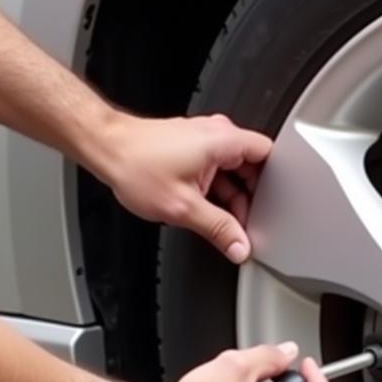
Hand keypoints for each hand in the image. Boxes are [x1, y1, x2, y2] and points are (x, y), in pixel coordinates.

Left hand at [99, 112, 272, 263]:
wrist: (104, 148)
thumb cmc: (135, 165)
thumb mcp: (184, 208)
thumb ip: (218, 230)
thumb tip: (239, 247)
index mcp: (224, 140)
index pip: (271, 155)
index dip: (277, 184)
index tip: (271, 208)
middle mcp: (216, 134)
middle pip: (253, 167)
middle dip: (250, 197)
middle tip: (241, 221)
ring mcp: (202, 139)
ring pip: (234, 171)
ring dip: (231, 196)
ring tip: (217, 217)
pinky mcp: (190, 146)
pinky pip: (217, 169)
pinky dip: (216, 189)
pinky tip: (203, 207)